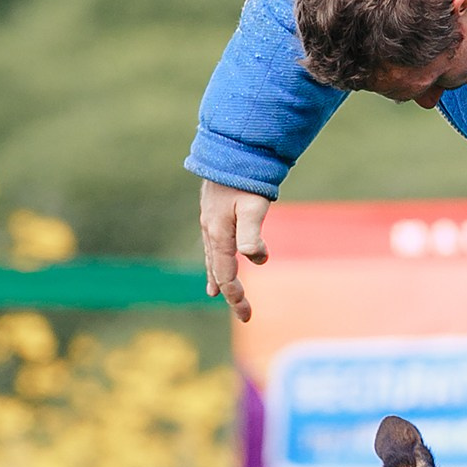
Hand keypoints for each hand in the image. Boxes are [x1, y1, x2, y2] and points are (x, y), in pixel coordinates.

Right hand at [200, 180, 271, 321]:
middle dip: (230, 293)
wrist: (231, 149)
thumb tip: (255, 259)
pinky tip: (218, 255)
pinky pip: (214, 243)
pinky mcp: (214, 212)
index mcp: (219, 235)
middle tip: (243, 313)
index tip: (248, 317)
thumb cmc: (246, 178)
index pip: (227, 277)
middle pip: (219, 270)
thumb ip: (253, 234)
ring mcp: (210, 221)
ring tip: (215, 291)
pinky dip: (216, 257)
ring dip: (217, 276)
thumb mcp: (254, 207)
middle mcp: (211, 231)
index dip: (236, 298)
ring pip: (214, 257)